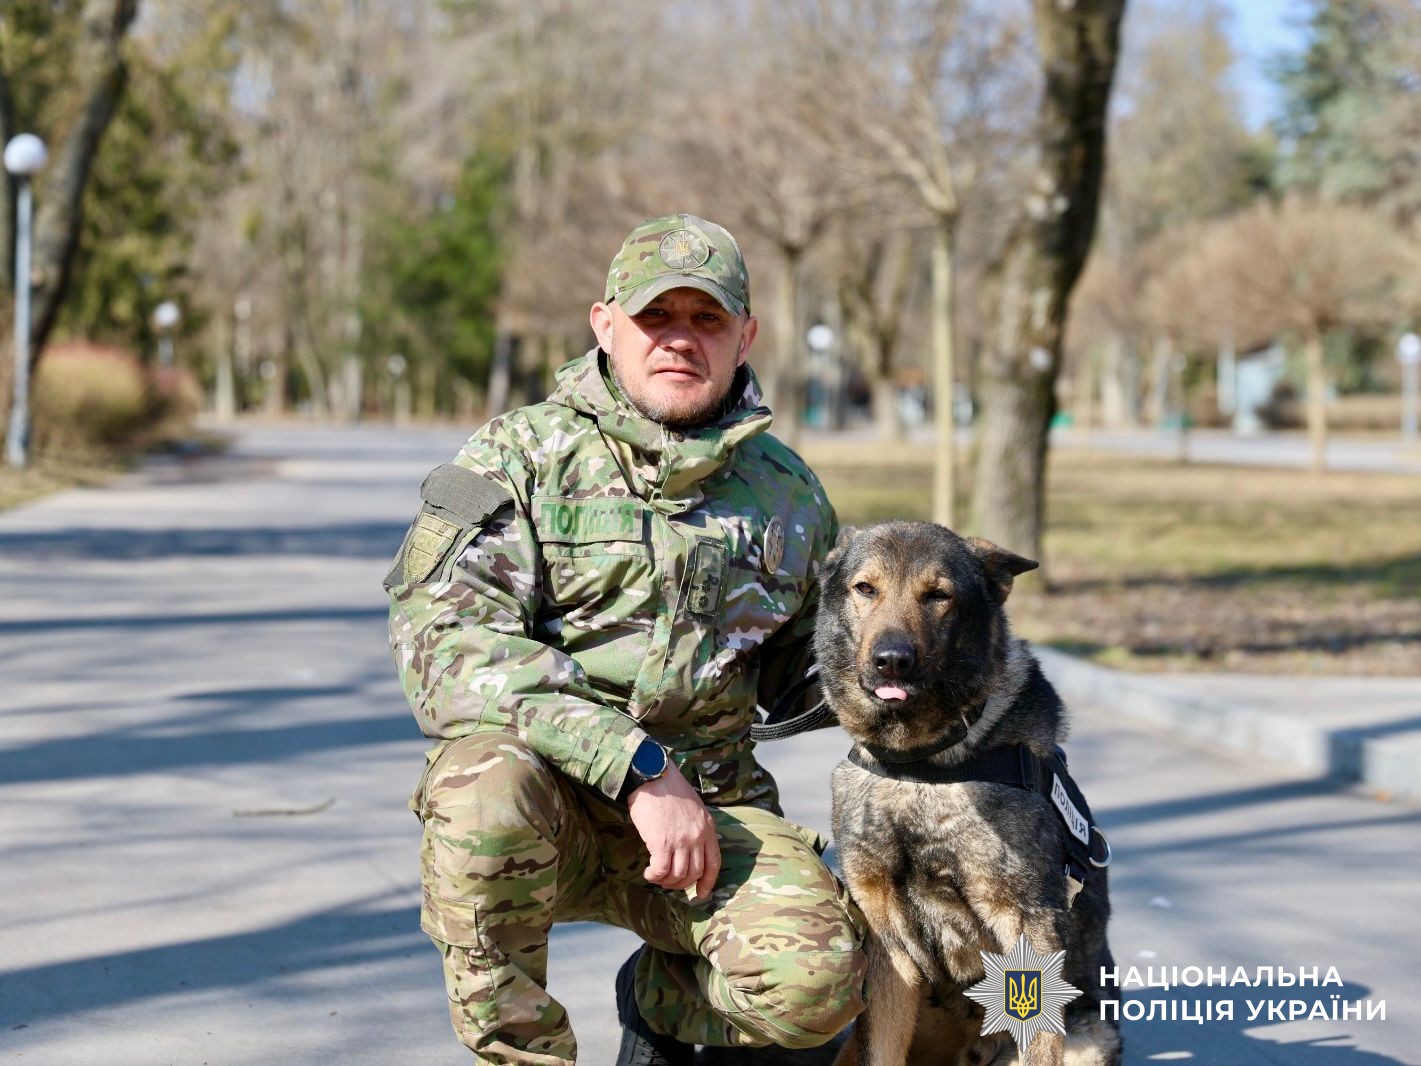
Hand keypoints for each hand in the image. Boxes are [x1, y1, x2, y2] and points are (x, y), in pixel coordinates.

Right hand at [626, 761, 720, 901]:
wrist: (654, 775)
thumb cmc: (669, 789)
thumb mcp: (694, 808)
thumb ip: (696, 828)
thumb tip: (689, 850)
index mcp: (708, 827)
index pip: (714, 863)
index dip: (709, 882)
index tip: (701, 894)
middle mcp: (698, 837)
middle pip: (695, 873)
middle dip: (682, 884)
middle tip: (669, 882)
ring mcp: (681, 841)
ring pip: (678, 876)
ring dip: (666, 882)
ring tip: (656, 876)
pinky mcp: (662, 843)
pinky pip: (661, 871)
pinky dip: (655, 876)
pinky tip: (649, 873)